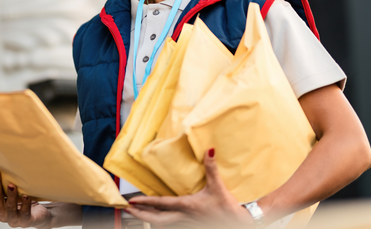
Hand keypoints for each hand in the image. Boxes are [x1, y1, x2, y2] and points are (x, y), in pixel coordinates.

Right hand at [0, 164, 53, 228]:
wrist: (40, 214)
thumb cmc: (23, 200)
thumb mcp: (12, 192)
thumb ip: (4, 184)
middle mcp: (3, 215)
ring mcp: (14, 220)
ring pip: (10, 208)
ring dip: (10, 196)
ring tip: (12, 185)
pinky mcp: (26, 222)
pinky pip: (25, 214)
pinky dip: (25, 205)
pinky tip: (26, 196)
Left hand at [124, 149, 253, 227]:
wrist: (242, 223)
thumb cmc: (229, 207)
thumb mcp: (218, 186)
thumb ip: (212, 167)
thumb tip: (209, 150)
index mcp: (187, 206)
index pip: (161, 204)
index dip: (145, 202)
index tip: (131, 201)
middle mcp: (185, 216)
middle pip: (157, 220)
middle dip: (141, 215)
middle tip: (128, 210)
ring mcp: (189, 222)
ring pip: (164, 224)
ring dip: (150, 220)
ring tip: (139, 214)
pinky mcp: (194, 224)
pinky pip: (174, 225)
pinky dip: (163, 222)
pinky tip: (160, 220)